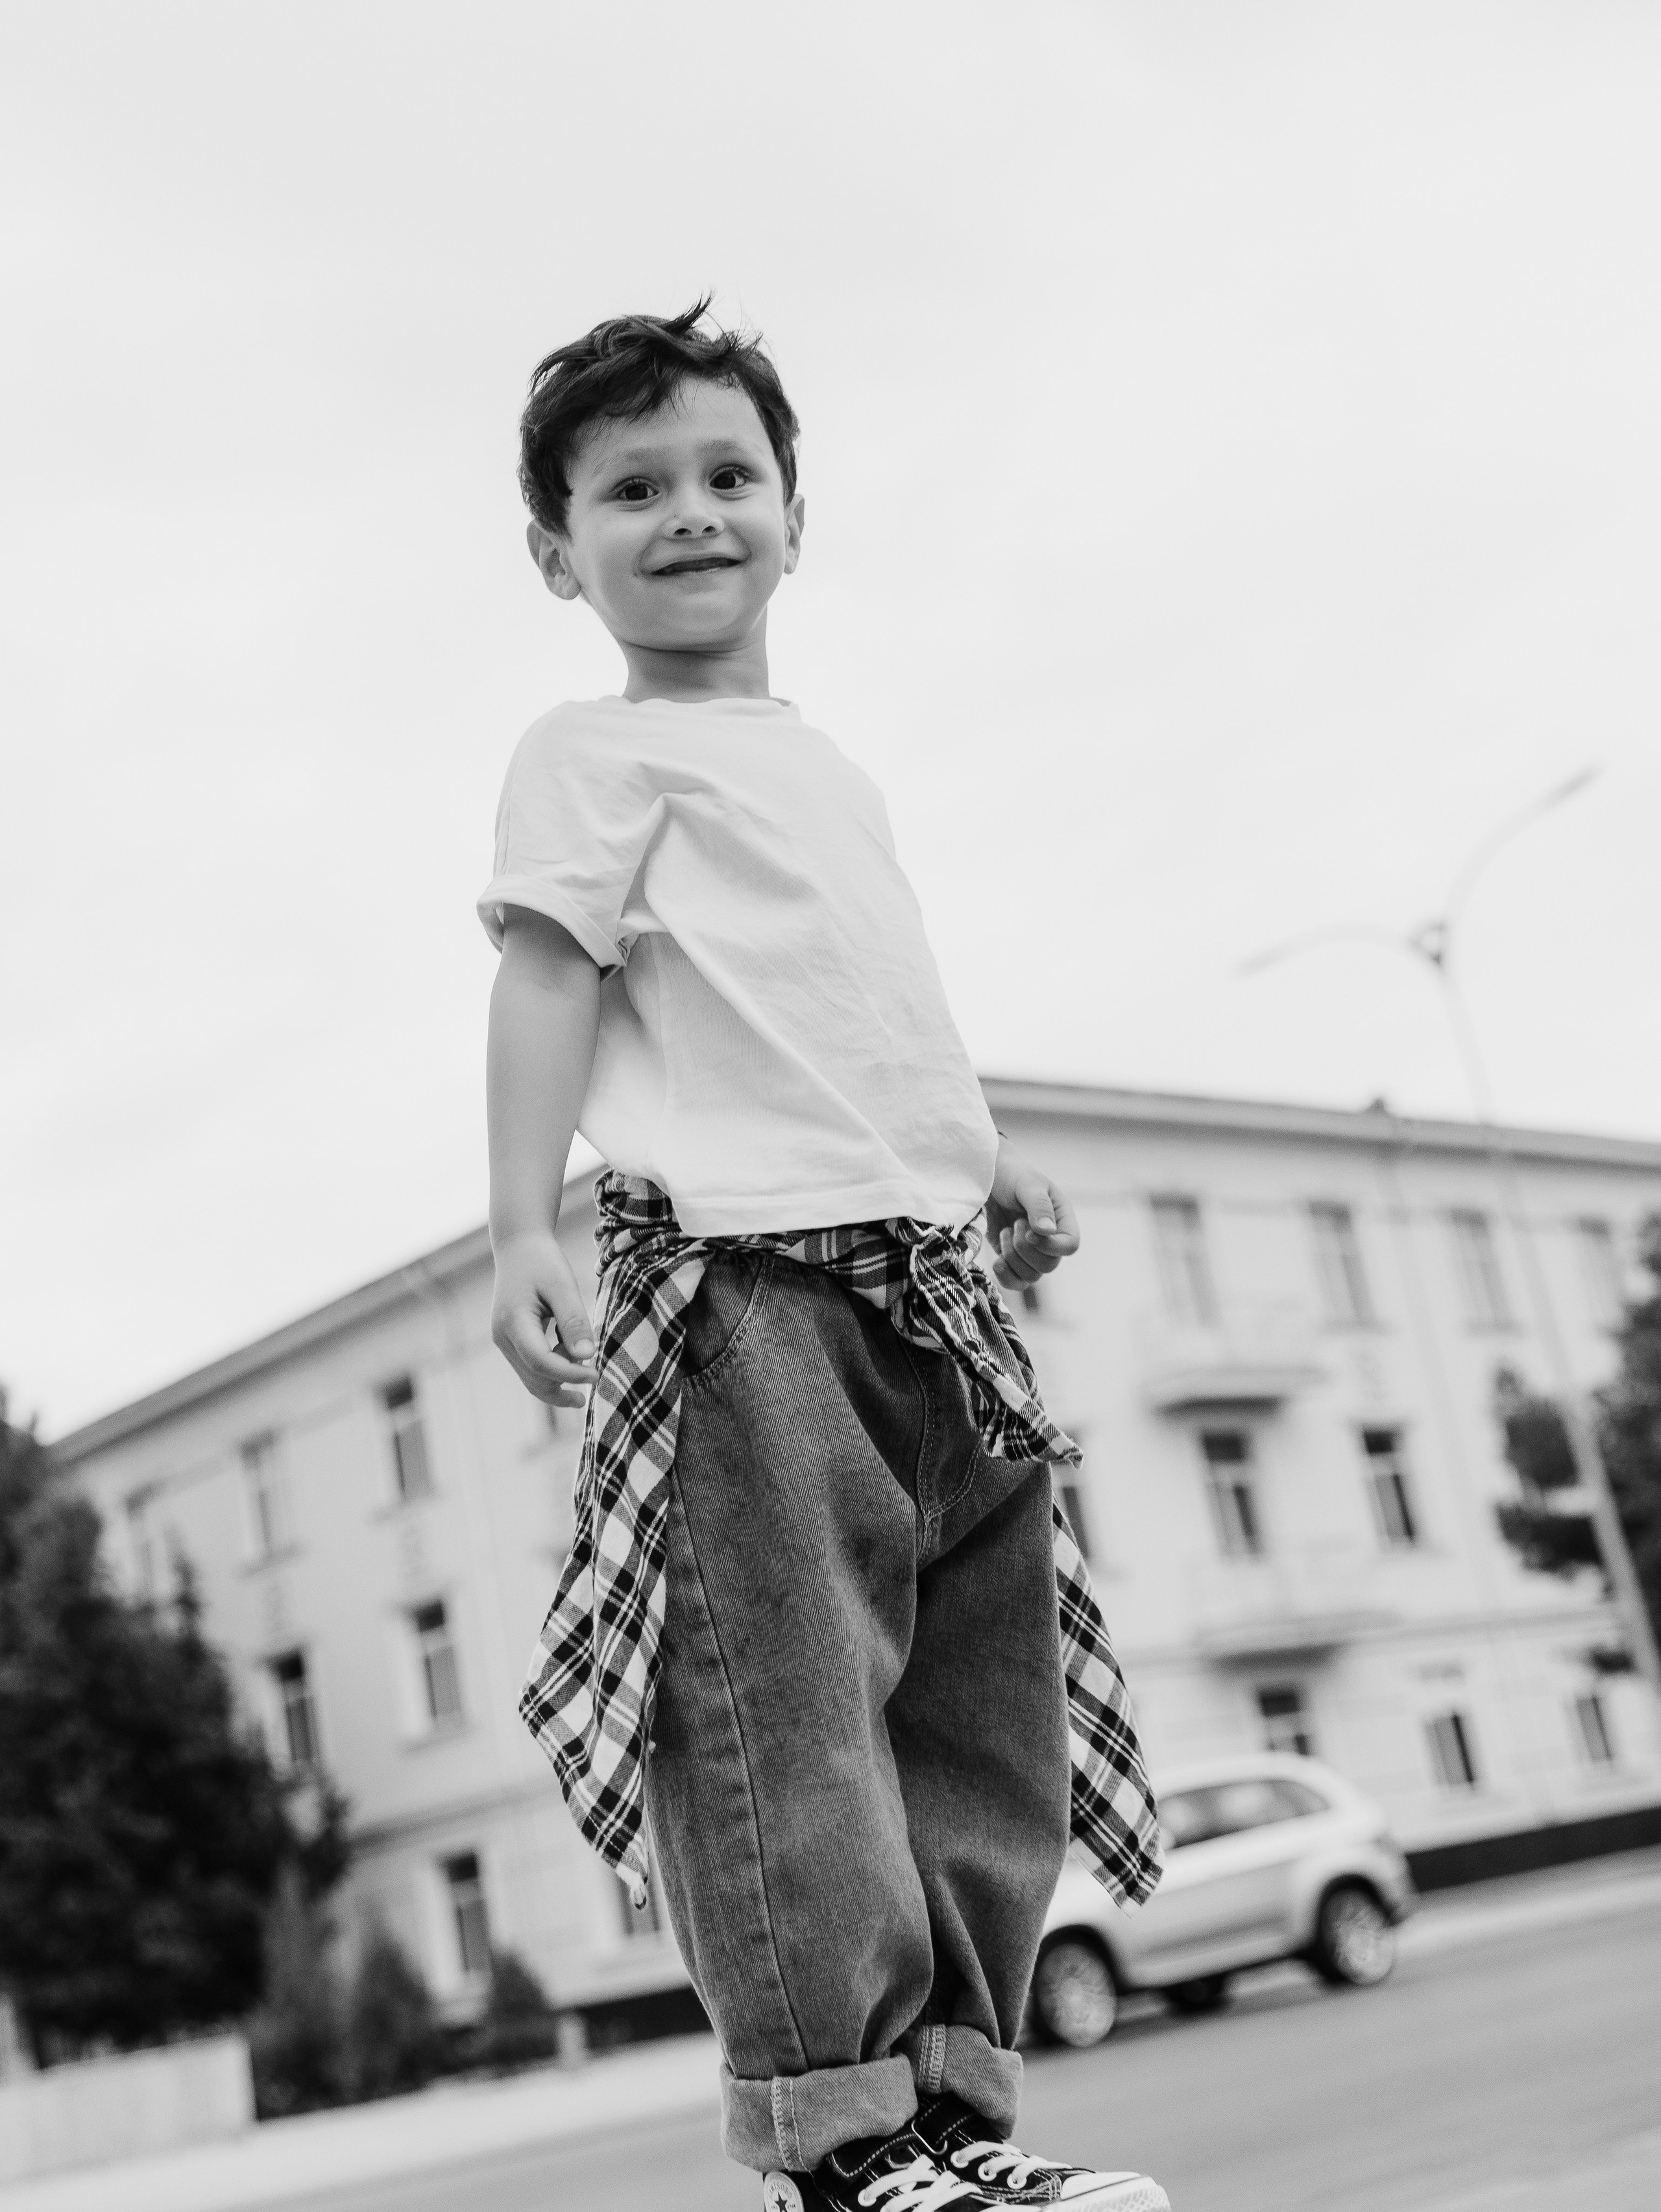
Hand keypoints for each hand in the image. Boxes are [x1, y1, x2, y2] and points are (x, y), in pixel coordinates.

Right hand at [490, 1230, 599, 1405]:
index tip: (597, 1374)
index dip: (570, 1374)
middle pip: (534, 1377)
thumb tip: (587, 1355)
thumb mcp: (563, 1286)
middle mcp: (503, 1337)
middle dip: (566, 1381)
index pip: (541, 1362)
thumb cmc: (542, 1262)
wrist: (518, 1247)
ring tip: (587, 1371)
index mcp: (514, 1322)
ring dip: (559, 1381)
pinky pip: (530, 1368)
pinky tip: (572, 1359)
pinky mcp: (510, 1342)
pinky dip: (552, 1371)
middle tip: (596, 1374)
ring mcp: (504, 1342)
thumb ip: (574, 1320)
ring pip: (531, 1378)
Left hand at [984, 1139, 1080, 1289]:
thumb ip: (1039, 1206)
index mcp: (1062, 1219)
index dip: (1050, 1246)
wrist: (986, 1179)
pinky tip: (997, 1261)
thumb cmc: (1011, 1175)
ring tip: (1004, 1231)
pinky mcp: (1012, 1259)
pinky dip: (1006, 1277)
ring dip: (1013, 1258)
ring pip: (1032, 1276)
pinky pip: (1016, 1283)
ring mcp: (1032, 1252)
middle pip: (1049, 1265)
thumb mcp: (1027, 1184)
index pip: (1070, 1246)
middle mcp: (1051, 1239)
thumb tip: (1047, 1232)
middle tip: (1013, 1225)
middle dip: (1025, 1249)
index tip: (1029, 1231)